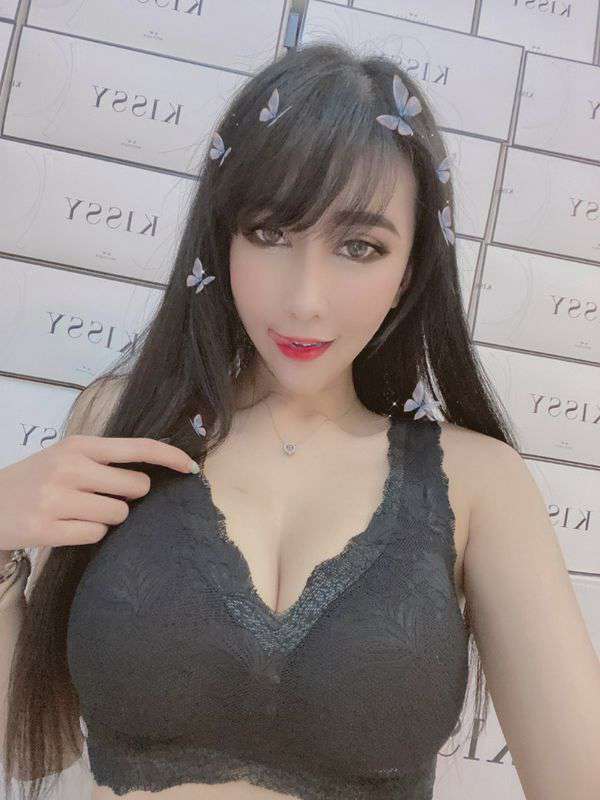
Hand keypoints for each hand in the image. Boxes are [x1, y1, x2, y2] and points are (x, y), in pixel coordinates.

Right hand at [0, 435, 196, 550]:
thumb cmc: (36, 479)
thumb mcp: (66, 456)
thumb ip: (104, 460)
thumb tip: (151, 474)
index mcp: (79, 445)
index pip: (137, 448)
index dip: (169, 457)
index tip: (191, 467)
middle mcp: (70, 468)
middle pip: (135, 487)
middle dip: (128, 497)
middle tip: (103, 497)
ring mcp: (57, 498)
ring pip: (118, 515)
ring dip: (107, 518)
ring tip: (79, 512)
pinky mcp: (47, 529)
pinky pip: (96, 535)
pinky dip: (89, 535)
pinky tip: (67, 526)